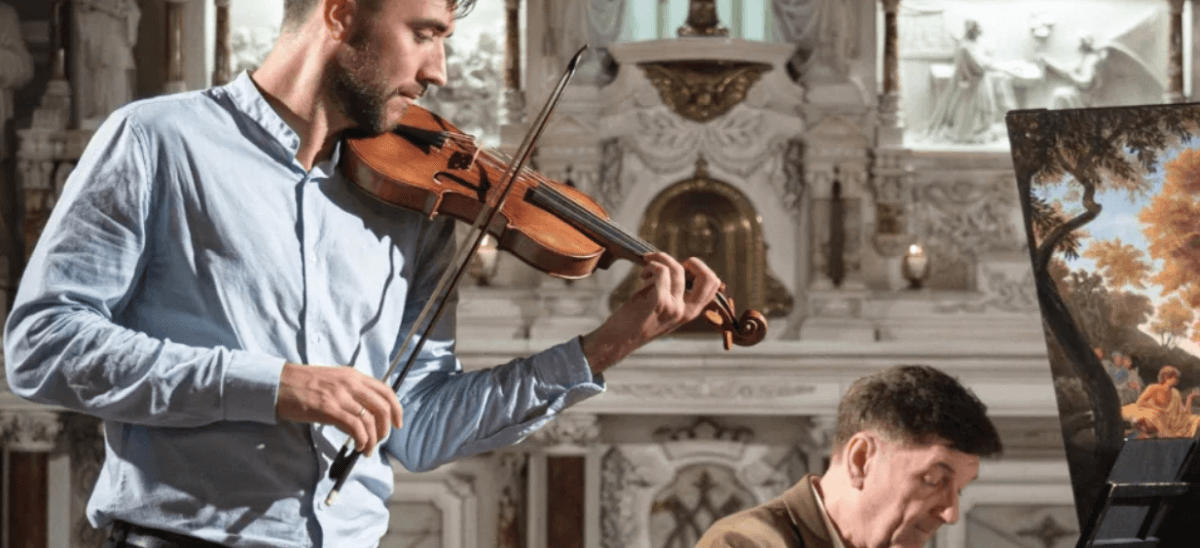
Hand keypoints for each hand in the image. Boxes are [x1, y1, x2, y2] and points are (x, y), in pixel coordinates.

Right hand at [277, 363, 403, 455]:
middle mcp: (351, 383)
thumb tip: (366, 415)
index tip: (397, 424)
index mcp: (354, 375)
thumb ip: (352, 392)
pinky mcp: (329, 409)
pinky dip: (362, 440)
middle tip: (380, 440)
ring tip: (367, 449)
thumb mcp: (334, 381)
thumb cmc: (304, 385)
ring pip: (370, 420)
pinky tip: (358, 446)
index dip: (397, 409)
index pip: (386, 391)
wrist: (279, 384)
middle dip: (386, 428)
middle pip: (383, 407)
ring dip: (373, 439)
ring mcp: (340, 395)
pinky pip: (355, 427)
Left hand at [581, 252, 721, 373]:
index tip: (682, 268)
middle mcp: (685, 311)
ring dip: (660, 261)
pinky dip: (652, 264)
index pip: (713, 286)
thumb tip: (675, 268)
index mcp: (690, 313)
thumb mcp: (664, 311)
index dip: (701, 269)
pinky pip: (662, 271)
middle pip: (709, 279)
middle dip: (694, 262)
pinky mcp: (657, 301)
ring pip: (677, 269)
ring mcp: (673, 307)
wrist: (618, 340)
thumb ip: (675, 295)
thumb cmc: (637, 322)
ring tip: (647, 270)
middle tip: (673, 265)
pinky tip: (643, 274)